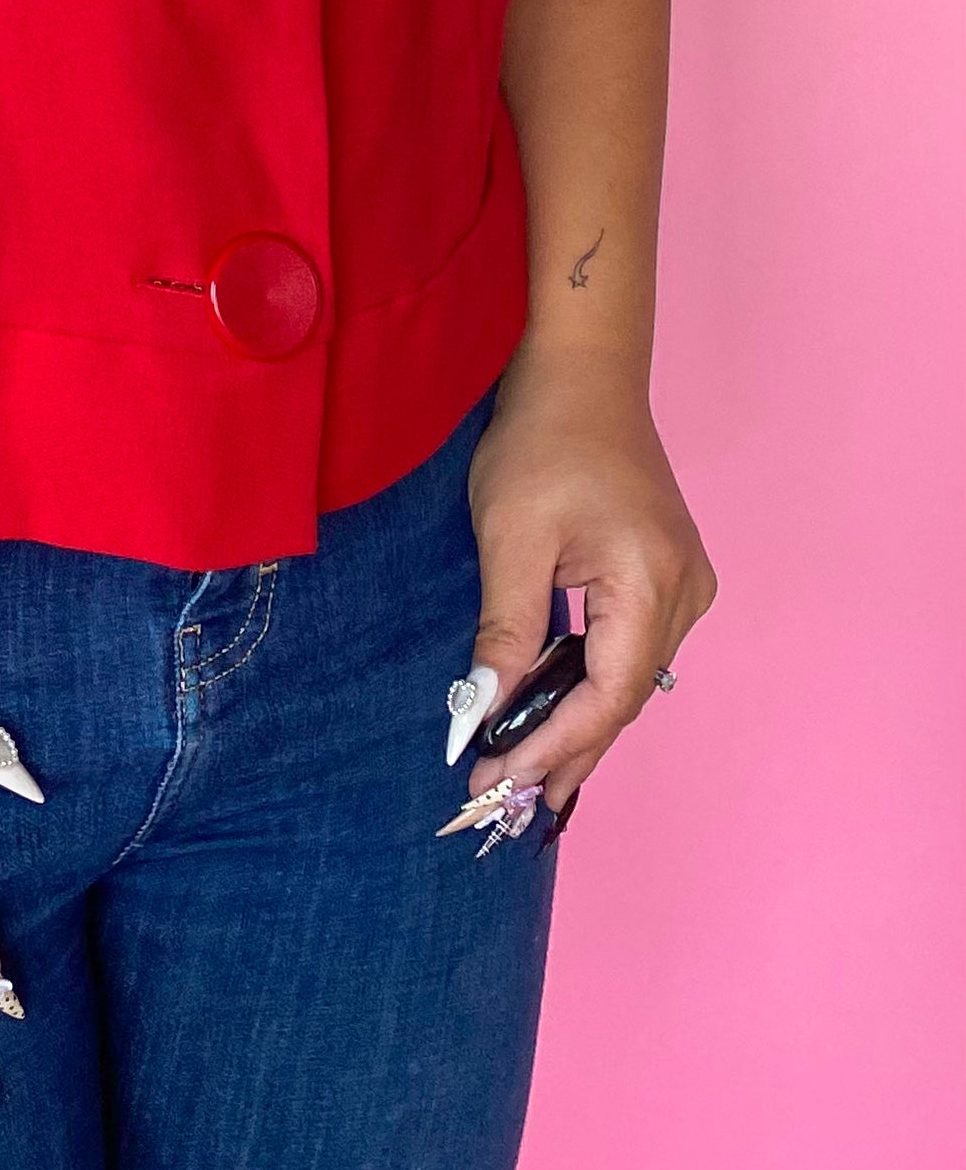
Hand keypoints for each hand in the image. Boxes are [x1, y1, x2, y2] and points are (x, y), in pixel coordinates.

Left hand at [459, 351, 715, 808]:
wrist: (584, 371)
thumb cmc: (542, 439)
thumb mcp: (511, 535)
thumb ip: (506, 631)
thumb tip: (482, 713)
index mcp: (652, 583)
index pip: (607, 697)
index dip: (551, 746)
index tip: (495, 776)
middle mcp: (686, 593)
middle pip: (625, 699)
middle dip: (564, 751)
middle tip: (504, 798)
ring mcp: (686, 584)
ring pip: (631, 681)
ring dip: (578, 725)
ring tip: (525, 773)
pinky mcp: (670, 574)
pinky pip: (633, 652)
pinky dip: (592, 686)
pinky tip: (556, 712)